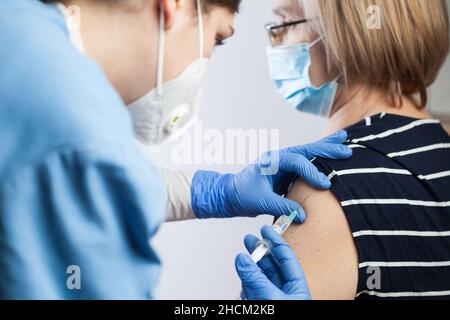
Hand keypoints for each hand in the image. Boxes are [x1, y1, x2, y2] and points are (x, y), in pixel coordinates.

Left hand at [191, 130, 351, 221]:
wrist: (231, 195)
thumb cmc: (242, 196)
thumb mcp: (260, 202)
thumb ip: (281, 206)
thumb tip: (303, 215)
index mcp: (271, 161)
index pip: (295, 162)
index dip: (311, 172)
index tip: (325, 184)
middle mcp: (279, 158)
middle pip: (305, 150)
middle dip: (326, 149)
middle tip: (346, 149)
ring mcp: (283, 163)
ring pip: (308, 153)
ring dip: (326, 148)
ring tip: (344, 141)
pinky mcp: (287, 171)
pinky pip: (306, 163)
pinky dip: (320, 158)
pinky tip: (332, 155)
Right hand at [235, 225, 310, 299]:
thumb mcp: (272, 298)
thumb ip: (257, 279)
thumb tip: (243, 259)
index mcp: (297, 287)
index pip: (287, 257)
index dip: (276, 241)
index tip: (266, 229)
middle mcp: (286, 292)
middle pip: (272, 265)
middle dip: (260, 252)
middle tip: (250, 239)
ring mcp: (273, 299)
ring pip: (260, 278)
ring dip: (251, 270)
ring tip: (242, 262)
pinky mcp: (262, 305)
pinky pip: (253, 290)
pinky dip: (247, 285)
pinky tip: (244, 283)